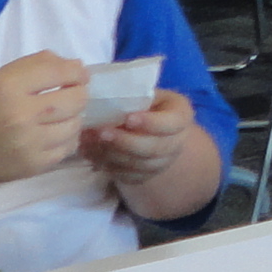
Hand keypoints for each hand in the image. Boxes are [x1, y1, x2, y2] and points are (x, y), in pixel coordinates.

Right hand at [0, 49, 90, 196]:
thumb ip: (31, 67)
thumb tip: (73, 64)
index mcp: (6, 88)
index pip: (60, 71)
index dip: (77, 71)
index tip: (78, 74)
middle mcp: (20, 114)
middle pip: (76, 98)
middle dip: (79, 93)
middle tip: (71, 95)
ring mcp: (29, 143)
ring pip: (75, 124)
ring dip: (73, 118)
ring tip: (58, 117)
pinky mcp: (35, 164)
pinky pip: (68, 146)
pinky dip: (66, 138)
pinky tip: (52, 135)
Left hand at [81, 87, 196, 193]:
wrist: (145, 126)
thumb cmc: (142, 104)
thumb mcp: (142, 94)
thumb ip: (130, 99)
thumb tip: (102, 102)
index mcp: (180, 114)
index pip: (172, 123)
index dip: (150, 123)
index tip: (128, 119)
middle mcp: (177, 140)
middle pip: (155, 148)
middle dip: (126, 142)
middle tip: (102, 133)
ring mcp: (164, 161)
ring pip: (140, 165)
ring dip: (114, 156)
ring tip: (91, 143)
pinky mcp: (148, 174)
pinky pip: (130, 177)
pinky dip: (110, 168)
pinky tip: (94, 155)